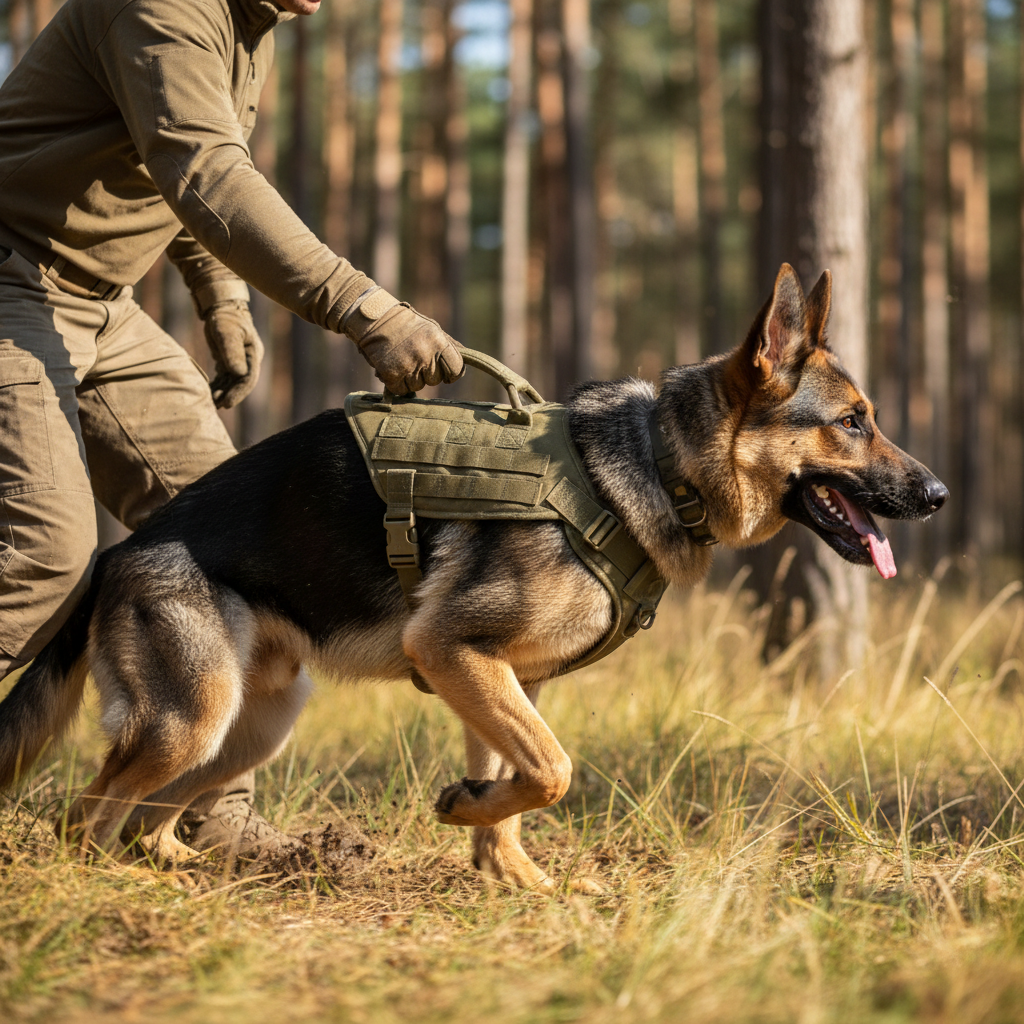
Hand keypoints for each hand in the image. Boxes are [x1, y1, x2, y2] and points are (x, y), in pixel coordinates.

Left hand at [202, 301, 264, 408]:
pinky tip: (209, 393)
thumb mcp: (227, 331)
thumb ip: (231, 351)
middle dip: (231, 396)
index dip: (239, 393)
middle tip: (218, 407)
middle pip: (242, 383)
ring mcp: (240, 362)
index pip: (248, 379)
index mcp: (253, 354)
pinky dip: (218, 386)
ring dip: (224, 393)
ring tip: (211, 403)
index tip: (227, 403)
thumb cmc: (225, 318)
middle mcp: (249, 360)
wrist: (222, 308)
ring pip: (233, 383)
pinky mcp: (229, 362)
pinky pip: (225, 378)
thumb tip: (238, 373)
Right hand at [341, 287, 463, 394]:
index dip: (452, 374)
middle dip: (427, 373)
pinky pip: (401, 391)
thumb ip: (449, 344)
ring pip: (418, 386)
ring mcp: (408, 365)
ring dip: (411, 378)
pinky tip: (393, 369)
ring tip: (402, 360)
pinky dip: (397, 384)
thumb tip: (468, 358)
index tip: (447, 375)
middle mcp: (425, 355)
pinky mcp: (391, 374)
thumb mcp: (431, 327)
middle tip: (415, 359)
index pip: (456, 369)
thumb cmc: (406, 323)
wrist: (374, 318)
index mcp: (439, 342)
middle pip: (435, 380)